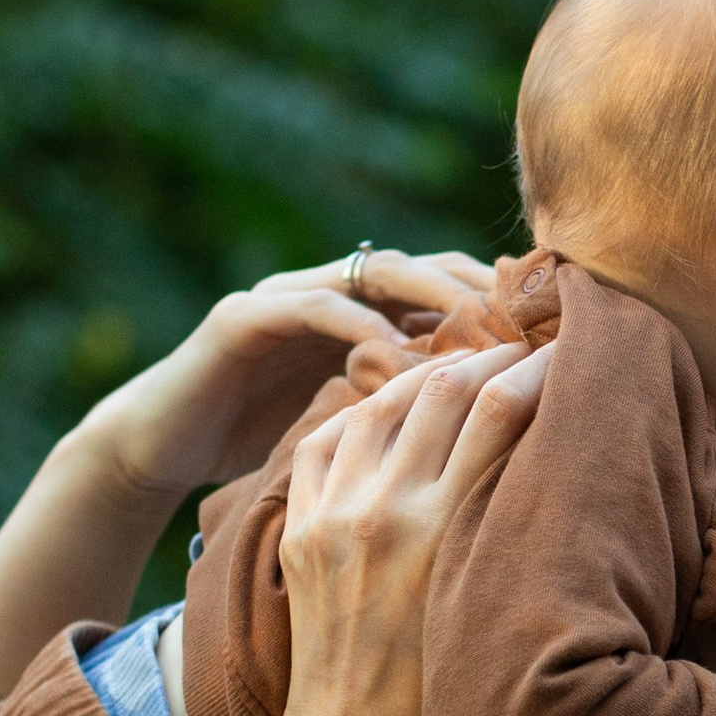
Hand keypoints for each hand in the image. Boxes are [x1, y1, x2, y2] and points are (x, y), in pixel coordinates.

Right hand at [72, 250, 501, 509]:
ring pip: (374, 274)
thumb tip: (498, 431)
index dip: (500, 304)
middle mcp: (332, 292)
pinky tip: (393, 351)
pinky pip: (310, 305)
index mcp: (366, 316)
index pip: (449, 290)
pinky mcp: (243, 316)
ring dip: (429, 295)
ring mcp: (287, 296)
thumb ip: (407, 408)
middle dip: (480, 289)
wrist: (161, 447)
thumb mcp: (352, 426)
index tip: (554, 331)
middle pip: (425, 268)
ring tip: (479, 326)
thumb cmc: (262, 443)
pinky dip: (356, 323)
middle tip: (530, 320)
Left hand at [159, 338, 549, 715]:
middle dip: (490, 356)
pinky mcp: (302, 527)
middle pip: (444, 387)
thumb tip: (568, 469)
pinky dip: (367, 409)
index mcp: (445, 533)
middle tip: (525, 348)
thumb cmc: (449, 705)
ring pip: (384, 401)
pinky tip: (396, 407)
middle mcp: (386, 511)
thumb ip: (524, 538)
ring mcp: (334, 514)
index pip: (500, 408)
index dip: (539, 368)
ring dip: (430, 371)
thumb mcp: (501, 612)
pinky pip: (330, 435)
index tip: (568, 356)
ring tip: (467, 366)